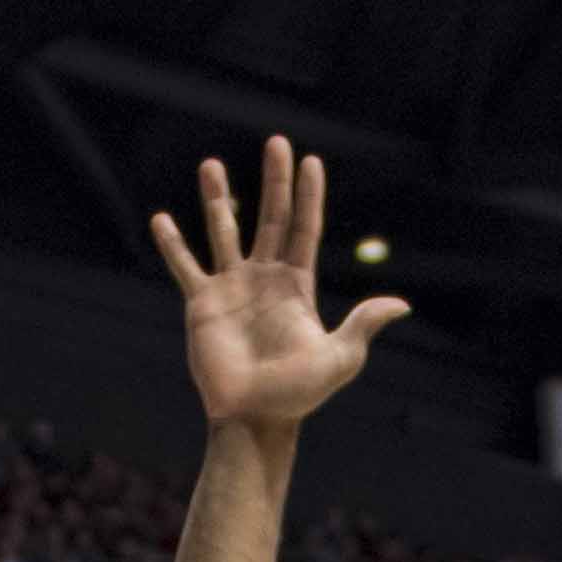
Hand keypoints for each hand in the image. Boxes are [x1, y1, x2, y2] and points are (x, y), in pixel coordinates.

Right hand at [149, 138, 408, 434]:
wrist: (252, 419)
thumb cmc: (297, 394)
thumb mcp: (339, 359)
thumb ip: (363, 326)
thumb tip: (400, 305)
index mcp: (296, 285)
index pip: (303, 228)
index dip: (308, 196)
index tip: (311, 161)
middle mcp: (264, 279)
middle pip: (270, 217)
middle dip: (274, 181)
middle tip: (276, 142)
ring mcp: (231, 289)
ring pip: (224, 231)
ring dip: (219, 198)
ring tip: (211, 164)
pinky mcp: (202, 305)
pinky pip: (185, 267)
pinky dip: (173, 244)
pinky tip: (161, 219)